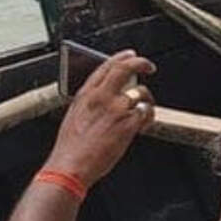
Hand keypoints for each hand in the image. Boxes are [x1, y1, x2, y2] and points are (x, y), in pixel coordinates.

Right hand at [46, 49, 155, 185]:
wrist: (71, 165)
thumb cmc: (70, 147)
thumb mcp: (75, 116)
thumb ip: (92, 103)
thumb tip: (107, 97)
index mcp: (85, 94)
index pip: (106, 66)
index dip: (121, 57)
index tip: (131, 55)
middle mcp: (101, 97)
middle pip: (125, 69)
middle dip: (141, 63)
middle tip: (149, 67)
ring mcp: (115, 110)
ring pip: (140, 92)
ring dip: (147, 99)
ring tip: (145, 108)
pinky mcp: (127, 124)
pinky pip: (146, 112)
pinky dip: (148, 116)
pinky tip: (144, 123)